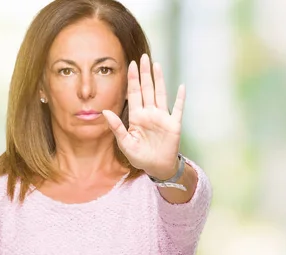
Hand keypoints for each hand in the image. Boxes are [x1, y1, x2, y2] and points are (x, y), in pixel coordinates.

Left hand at [102, 54, 184, 179]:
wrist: (157, 167)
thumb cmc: (140, 156)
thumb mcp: (125, 143)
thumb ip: (116, 127)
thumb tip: (105, 112)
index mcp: (137, 116)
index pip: (134, 93)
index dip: (133, 79)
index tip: (131, 64)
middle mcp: (150, 113)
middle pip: (147, 89)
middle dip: (145, 73)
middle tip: (143, 57)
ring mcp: (162, 117)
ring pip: (160, 94)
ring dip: (159, 80)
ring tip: (157, 65)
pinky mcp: (173, 124)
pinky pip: (178, 109)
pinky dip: (180, 98)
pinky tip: (181, 87)